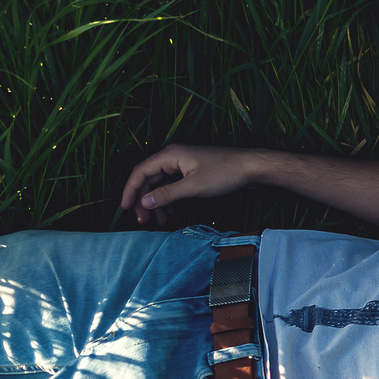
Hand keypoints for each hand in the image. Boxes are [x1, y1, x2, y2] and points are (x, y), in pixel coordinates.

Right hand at [116, 144, 272, 225]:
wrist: (252, 168)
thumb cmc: (225, 173)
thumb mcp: (193, 187)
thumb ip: (166, 195)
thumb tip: (143, 202)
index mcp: (170, 155)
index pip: (140, 172)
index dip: (130, 190)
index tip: (125, 208)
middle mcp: (173, 158)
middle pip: (149, 180)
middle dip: (144, 201)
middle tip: (142, 222)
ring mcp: (183, 166)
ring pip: (161, 186)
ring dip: (157, 204)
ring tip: (157, 223)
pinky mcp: (192, 174)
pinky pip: (173, 188)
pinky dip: (170, 201)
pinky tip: (170, 216)